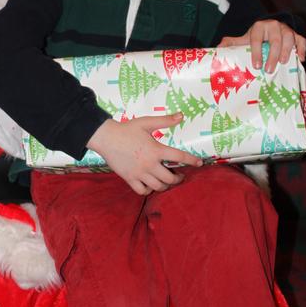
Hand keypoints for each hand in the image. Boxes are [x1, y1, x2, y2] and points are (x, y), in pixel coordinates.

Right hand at [87, 113, 202, 195]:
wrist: (106, 137)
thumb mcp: (146, 122)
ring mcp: (139, 173)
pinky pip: (143, 191)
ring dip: (165, 185)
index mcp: (156, 150)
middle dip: (178, 179)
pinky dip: (149, 190)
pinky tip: (150, 185)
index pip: (179, 157)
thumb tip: (181, 116)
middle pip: (170, 178)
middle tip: (180, 176)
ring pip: (158, 186)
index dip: (192, 161)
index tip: (199, 163)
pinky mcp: (129, 178)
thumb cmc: (127, 129)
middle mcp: (149, 164)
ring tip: (167, 181)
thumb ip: (165, 121)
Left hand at [219, 19, 305, 73]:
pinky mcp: (296, 35)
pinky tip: (301, 59)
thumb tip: (217, 48)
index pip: (256, 39)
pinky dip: (302, 49)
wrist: (270, 29)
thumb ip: (232, 44)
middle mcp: (273, 25)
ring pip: (289, 37)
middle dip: (272, 55)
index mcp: (258, 27)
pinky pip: (301, 40)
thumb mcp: (244, 40)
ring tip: (284, 64)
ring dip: (287, 51)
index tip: (256, 65)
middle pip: (274, 39)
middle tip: (269, 70)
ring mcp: (286, 29)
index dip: (256, 52)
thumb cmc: (256, 38)